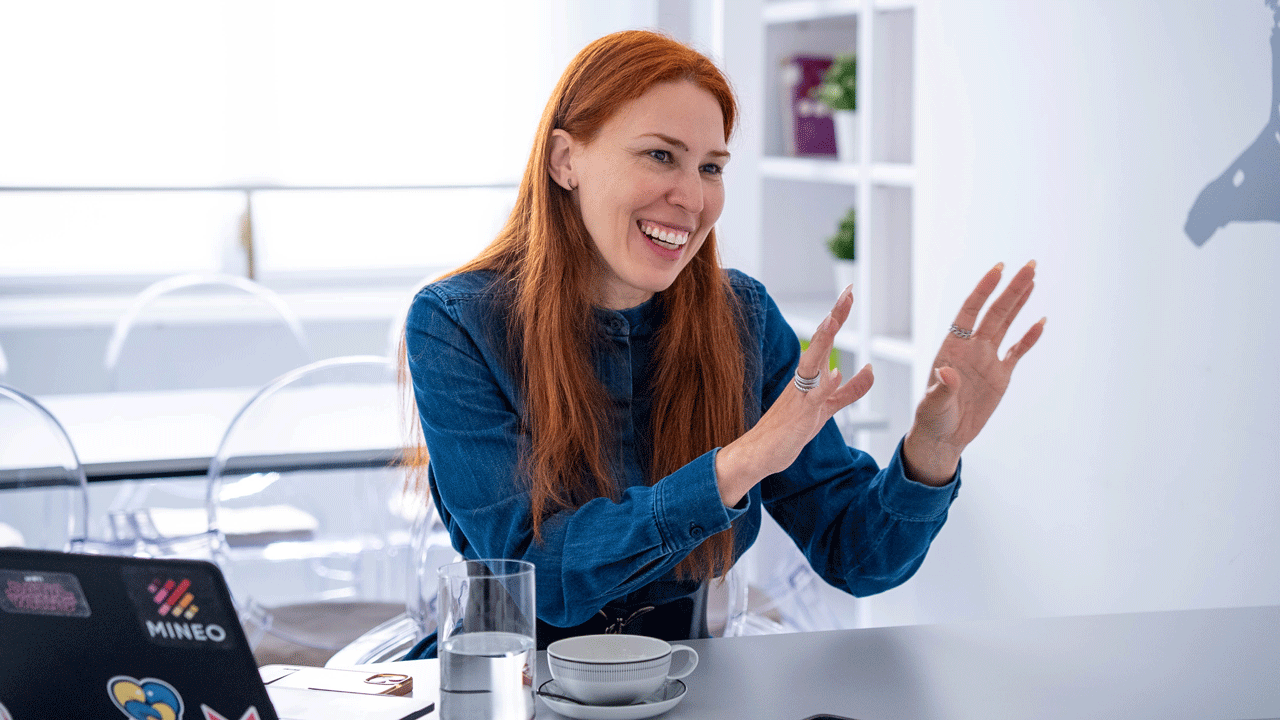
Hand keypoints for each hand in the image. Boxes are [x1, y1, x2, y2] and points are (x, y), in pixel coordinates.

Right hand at [714, 285, 874, 505]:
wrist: (761, 453)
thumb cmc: (789, 429)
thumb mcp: (827, 407)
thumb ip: (849, 391)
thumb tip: (867, 370)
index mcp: (810, 375)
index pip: (826, 339)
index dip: (838, 315)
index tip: (848, 291)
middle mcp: (803, 379)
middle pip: (820, 341)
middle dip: (834, 316)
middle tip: (847, 292)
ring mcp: (800, 395)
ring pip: (812, 363)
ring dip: (822, 341)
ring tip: (832, 320)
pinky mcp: (799, 414)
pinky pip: (813, 397)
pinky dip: (824, 385)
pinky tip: (835, 374)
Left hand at [903, 261, 1045, 484]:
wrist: (945, 436)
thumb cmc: (932, 418)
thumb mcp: (934, 404)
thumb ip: (942, 388)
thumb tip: (947, 373)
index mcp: (952, 348)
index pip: (970, 311)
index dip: (983, 290)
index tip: (998, 269)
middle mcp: (972, 348)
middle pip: (995, 312)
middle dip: (1011, 289)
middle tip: (1029, 265)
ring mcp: (987, 360)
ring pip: (1006, 324)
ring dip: (1019, 303)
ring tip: (1033, 279)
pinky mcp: (1001, 376)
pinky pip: (1017, 352)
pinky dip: (1028, 338)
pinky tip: (1040, 321)